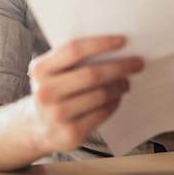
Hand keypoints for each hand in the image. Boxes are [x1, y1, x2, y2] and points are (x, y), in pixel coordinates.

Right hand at [27, 35, 143, 153]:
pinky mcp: (70, 134)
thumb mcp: (52, 70)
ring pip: (100, 95)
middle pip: (91, 74)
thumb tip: (114, 45)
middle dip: (119, 66)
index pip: (74, 50)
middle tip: (137, 62)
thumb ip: (73, 57)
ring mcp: (56, 115)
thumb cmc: (53, 88)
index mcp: (40, 69)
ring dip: (119, 86)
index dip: (100, 44)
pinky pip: (102, 113)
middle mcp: (45, 92)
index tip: (122, 40)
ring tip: (127, 81)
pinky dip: (114, 103)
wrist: (36, 126)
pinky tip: (117, 97)